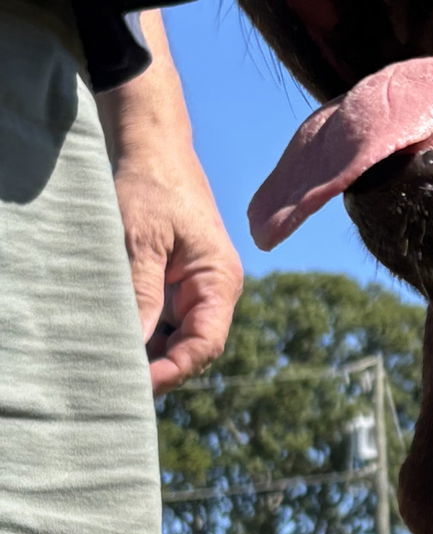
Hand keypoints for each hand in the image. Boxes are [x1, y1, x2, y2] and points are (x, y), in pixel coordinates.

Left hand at [114, 152, 243, 390]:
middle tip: (116, 380)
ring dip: (148, 351)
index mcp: (220, 280)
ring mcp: (196, 288)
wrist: (151, 148)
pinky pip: (164, 319)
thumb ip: (142, 295)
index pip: (205, 344)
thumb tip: (134, 346)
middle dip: (159, 367)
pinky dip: (142, 331)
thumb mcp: (141, 243)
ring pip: (176, 337)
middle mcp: (214, 290)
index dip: (174, 370)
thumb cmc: (151, 188)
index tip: (137, 384)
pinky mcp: (175, 282)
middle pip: (192, 348)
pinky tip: (115, 336)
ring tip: (111, 361)